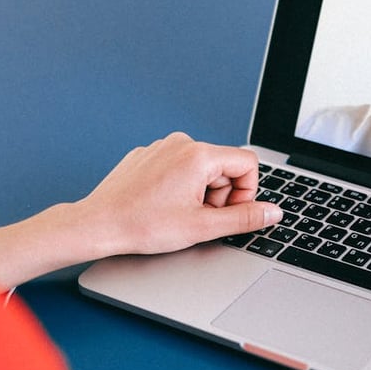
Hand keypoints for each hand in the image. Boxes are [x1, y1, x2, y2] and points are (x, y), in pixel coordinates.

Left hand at [0, 132, 281, 288]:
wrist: (98, 224)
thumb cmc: (142, 224)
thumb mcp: (202, 227)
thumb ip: (244, 218)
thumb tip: (272, 212)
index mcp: (199, 155)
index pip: (248, 164)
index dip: (246, 192)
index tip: (226, 212)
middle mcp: (181, 143)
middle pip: (224, 166)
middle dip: (220, 194)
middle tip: (199, 218)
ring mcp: (162, 146)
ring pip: (201, 167)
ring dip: (200, 191)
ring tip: (178, 213)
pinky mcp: (148, 154)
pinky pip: (178, 166)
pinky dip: (179, 185)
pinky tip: (162, 205)